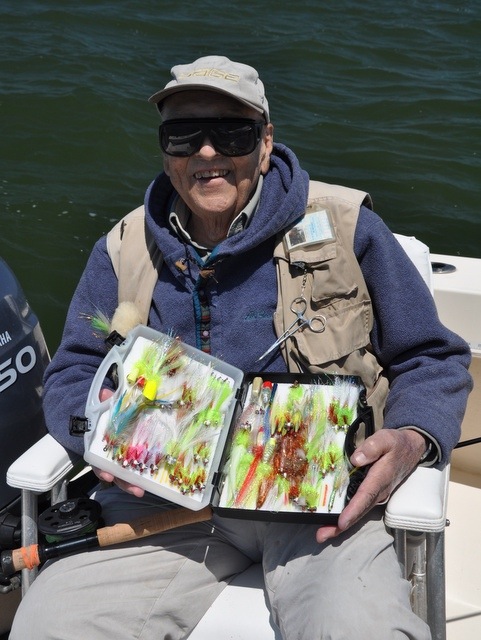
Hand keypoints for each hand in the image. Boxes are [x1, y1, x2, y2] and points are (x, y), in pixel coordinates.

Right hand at [92, 387, 144, 497]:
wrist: (115, 414)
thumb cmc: (109, 414)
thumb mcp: (107, 406)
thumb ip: (106, 401)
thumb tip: (106, 393)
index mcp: (102, 445)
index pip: (99, 461)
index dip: (103, 470)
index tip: (108, 477)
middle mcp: (112, 456)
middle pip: (116, 474)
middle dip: (125, 483)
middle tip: (136, 489)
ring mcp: (124, 459)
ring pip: (127, 476)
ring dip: (134, 484)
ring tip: (143, 490)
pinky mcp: (138, 458)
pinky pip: (140, 469)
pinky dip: (145, 476)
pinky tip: (154, 481)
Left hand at [316, 428, 425, 543]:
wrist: (410, 450)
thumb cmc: (395, 443)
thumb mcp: (386, 438)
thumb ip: (372, 447)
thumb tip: (355, 459)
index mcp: (380, 478)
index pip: (365, 496)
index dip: (353, 510)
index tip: (341, 522)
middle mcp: (379, 492)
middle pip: (359, 512)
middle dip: (341, 526)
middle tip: (321, 536)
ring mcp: (377, 495)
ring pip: (359, 513)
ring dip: (341, 525)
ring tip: (323, 534)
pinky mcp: (373, 495)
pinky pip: (359, 508)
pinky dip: (347, 516)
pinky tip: (333, 521)